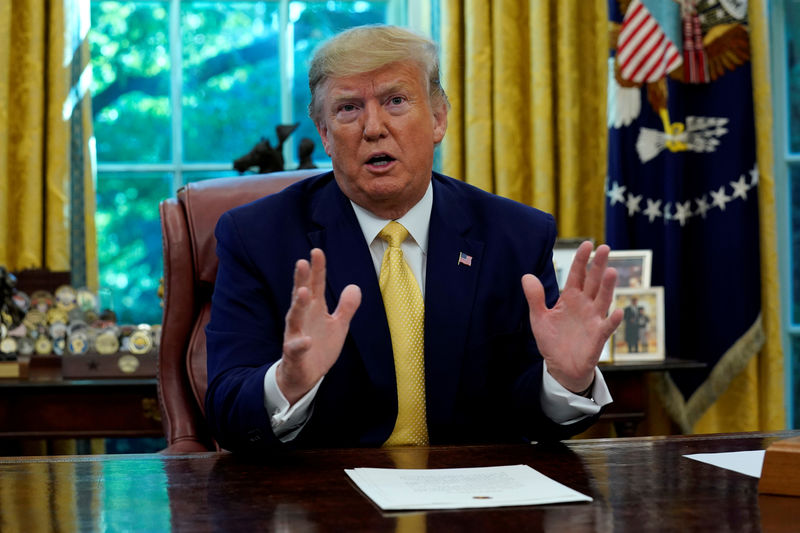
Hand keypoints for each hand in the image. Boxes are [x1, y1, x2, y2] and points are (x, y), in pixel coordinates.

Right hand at [277, 248, 361, 403]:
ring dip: (298, 305)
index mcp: (314, 309)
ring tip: (303, 292)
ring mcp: (295, 335)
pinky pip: (295, 348)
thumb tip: (355, 286)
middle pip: (301, 295)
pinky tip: (306, 340)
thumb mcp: (338, 325)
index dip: (317, 269)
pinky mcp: (294, 354)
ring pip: (294, 317)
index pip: (315, 285)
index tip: (317, 251)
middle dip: (301, 279)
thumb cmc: (319, 346)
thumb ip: (346, 307)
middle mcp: (302, 318)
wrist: (305, 376)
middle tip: (302, 262)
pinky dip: (300, 344)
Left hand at [521, 241, 622, 392]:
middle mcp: (585, 305)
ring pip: (602, 299)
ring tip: (611, 271)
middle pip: (593, 282)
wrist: (561, 366)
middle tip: (605, 248)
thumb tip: (527, 276)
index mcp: (570, 298)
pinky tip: (617, 311)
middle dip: (598, 265)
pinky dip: (612, 320)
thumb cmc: (552, 340)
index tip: (587, 244)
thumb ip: (535, 297)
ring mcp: (593, 319)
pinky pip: (607, 326)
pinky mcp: (598, 336)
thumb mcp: (539, 317)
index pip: (577, 275)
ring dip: (607, 287)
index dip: (582, 260)